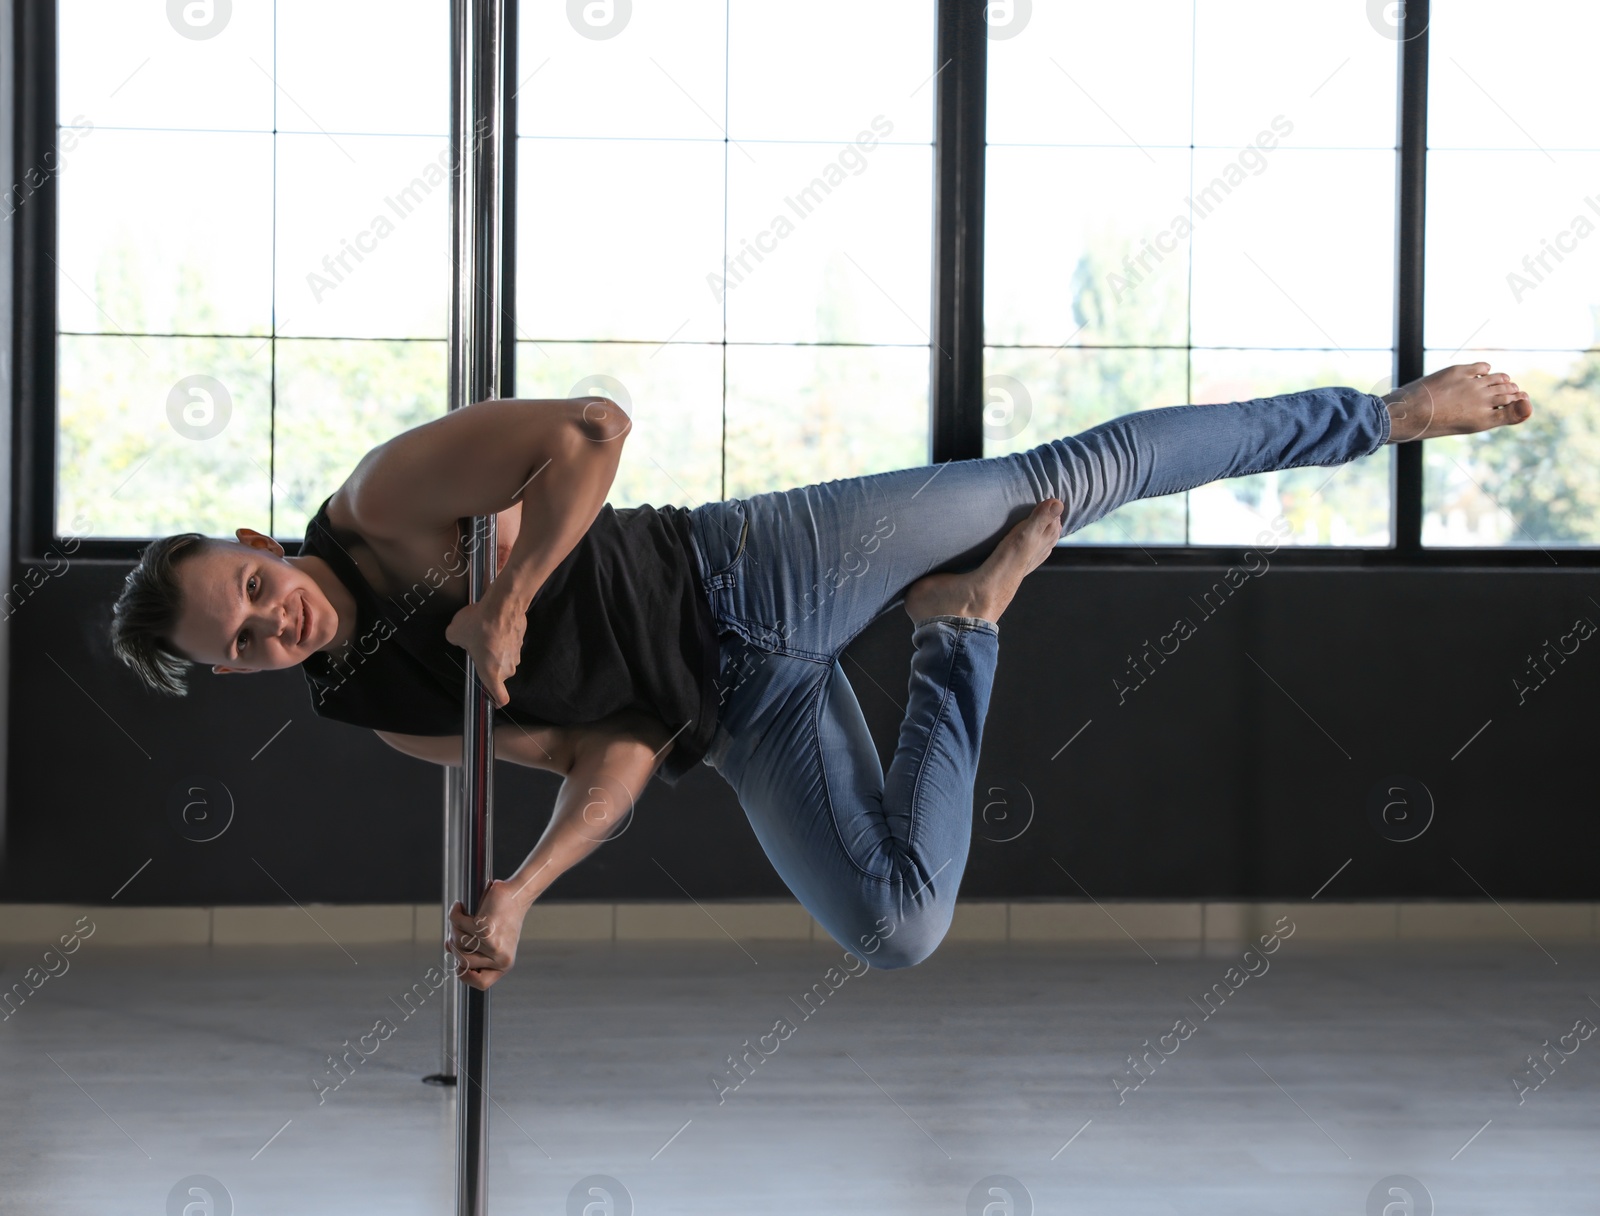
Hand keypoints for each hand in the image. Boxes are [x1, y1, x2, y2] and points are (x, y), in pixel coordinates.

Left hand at [445, 588, 525, 706]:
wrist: (503, 604)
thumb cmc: (479, 625)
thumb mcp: (454, 634)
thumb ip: (456, 641)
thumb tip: (460, 639)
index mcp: (491, 673)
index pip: (501, 697)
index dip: (496, 701)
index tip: (493, 702)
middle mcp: (507, 668)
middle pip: (499, 673)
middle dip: (489, 664)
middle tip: (477, 648)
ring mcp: (517, 653)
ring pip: (505, 657)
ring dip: (497, 650)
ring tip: (485, 632)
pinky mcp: (521, 639)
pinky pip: (510, 643)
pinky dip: (503, 637)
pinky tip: (494, 623)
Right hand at [446, 878, 528, 990]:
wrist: (517, 894)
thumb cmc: (502, 917)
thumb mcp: (491, 940)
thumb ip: (473, 951)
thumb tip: (450, 949)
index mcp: (504, 965)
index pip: (481, 983)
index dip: (466, 976)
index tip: (459, 963)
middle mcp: (501, 959)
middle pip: (462, 961)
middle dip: (455, 945)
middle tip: (458, 929)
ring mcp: (494, 946)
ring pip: (459, 943)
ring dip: (455, 927)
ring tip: (462, 916)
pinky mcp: (487, 930)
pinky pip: (460, 926)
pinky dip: (456, 914)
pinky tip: (460, 907)